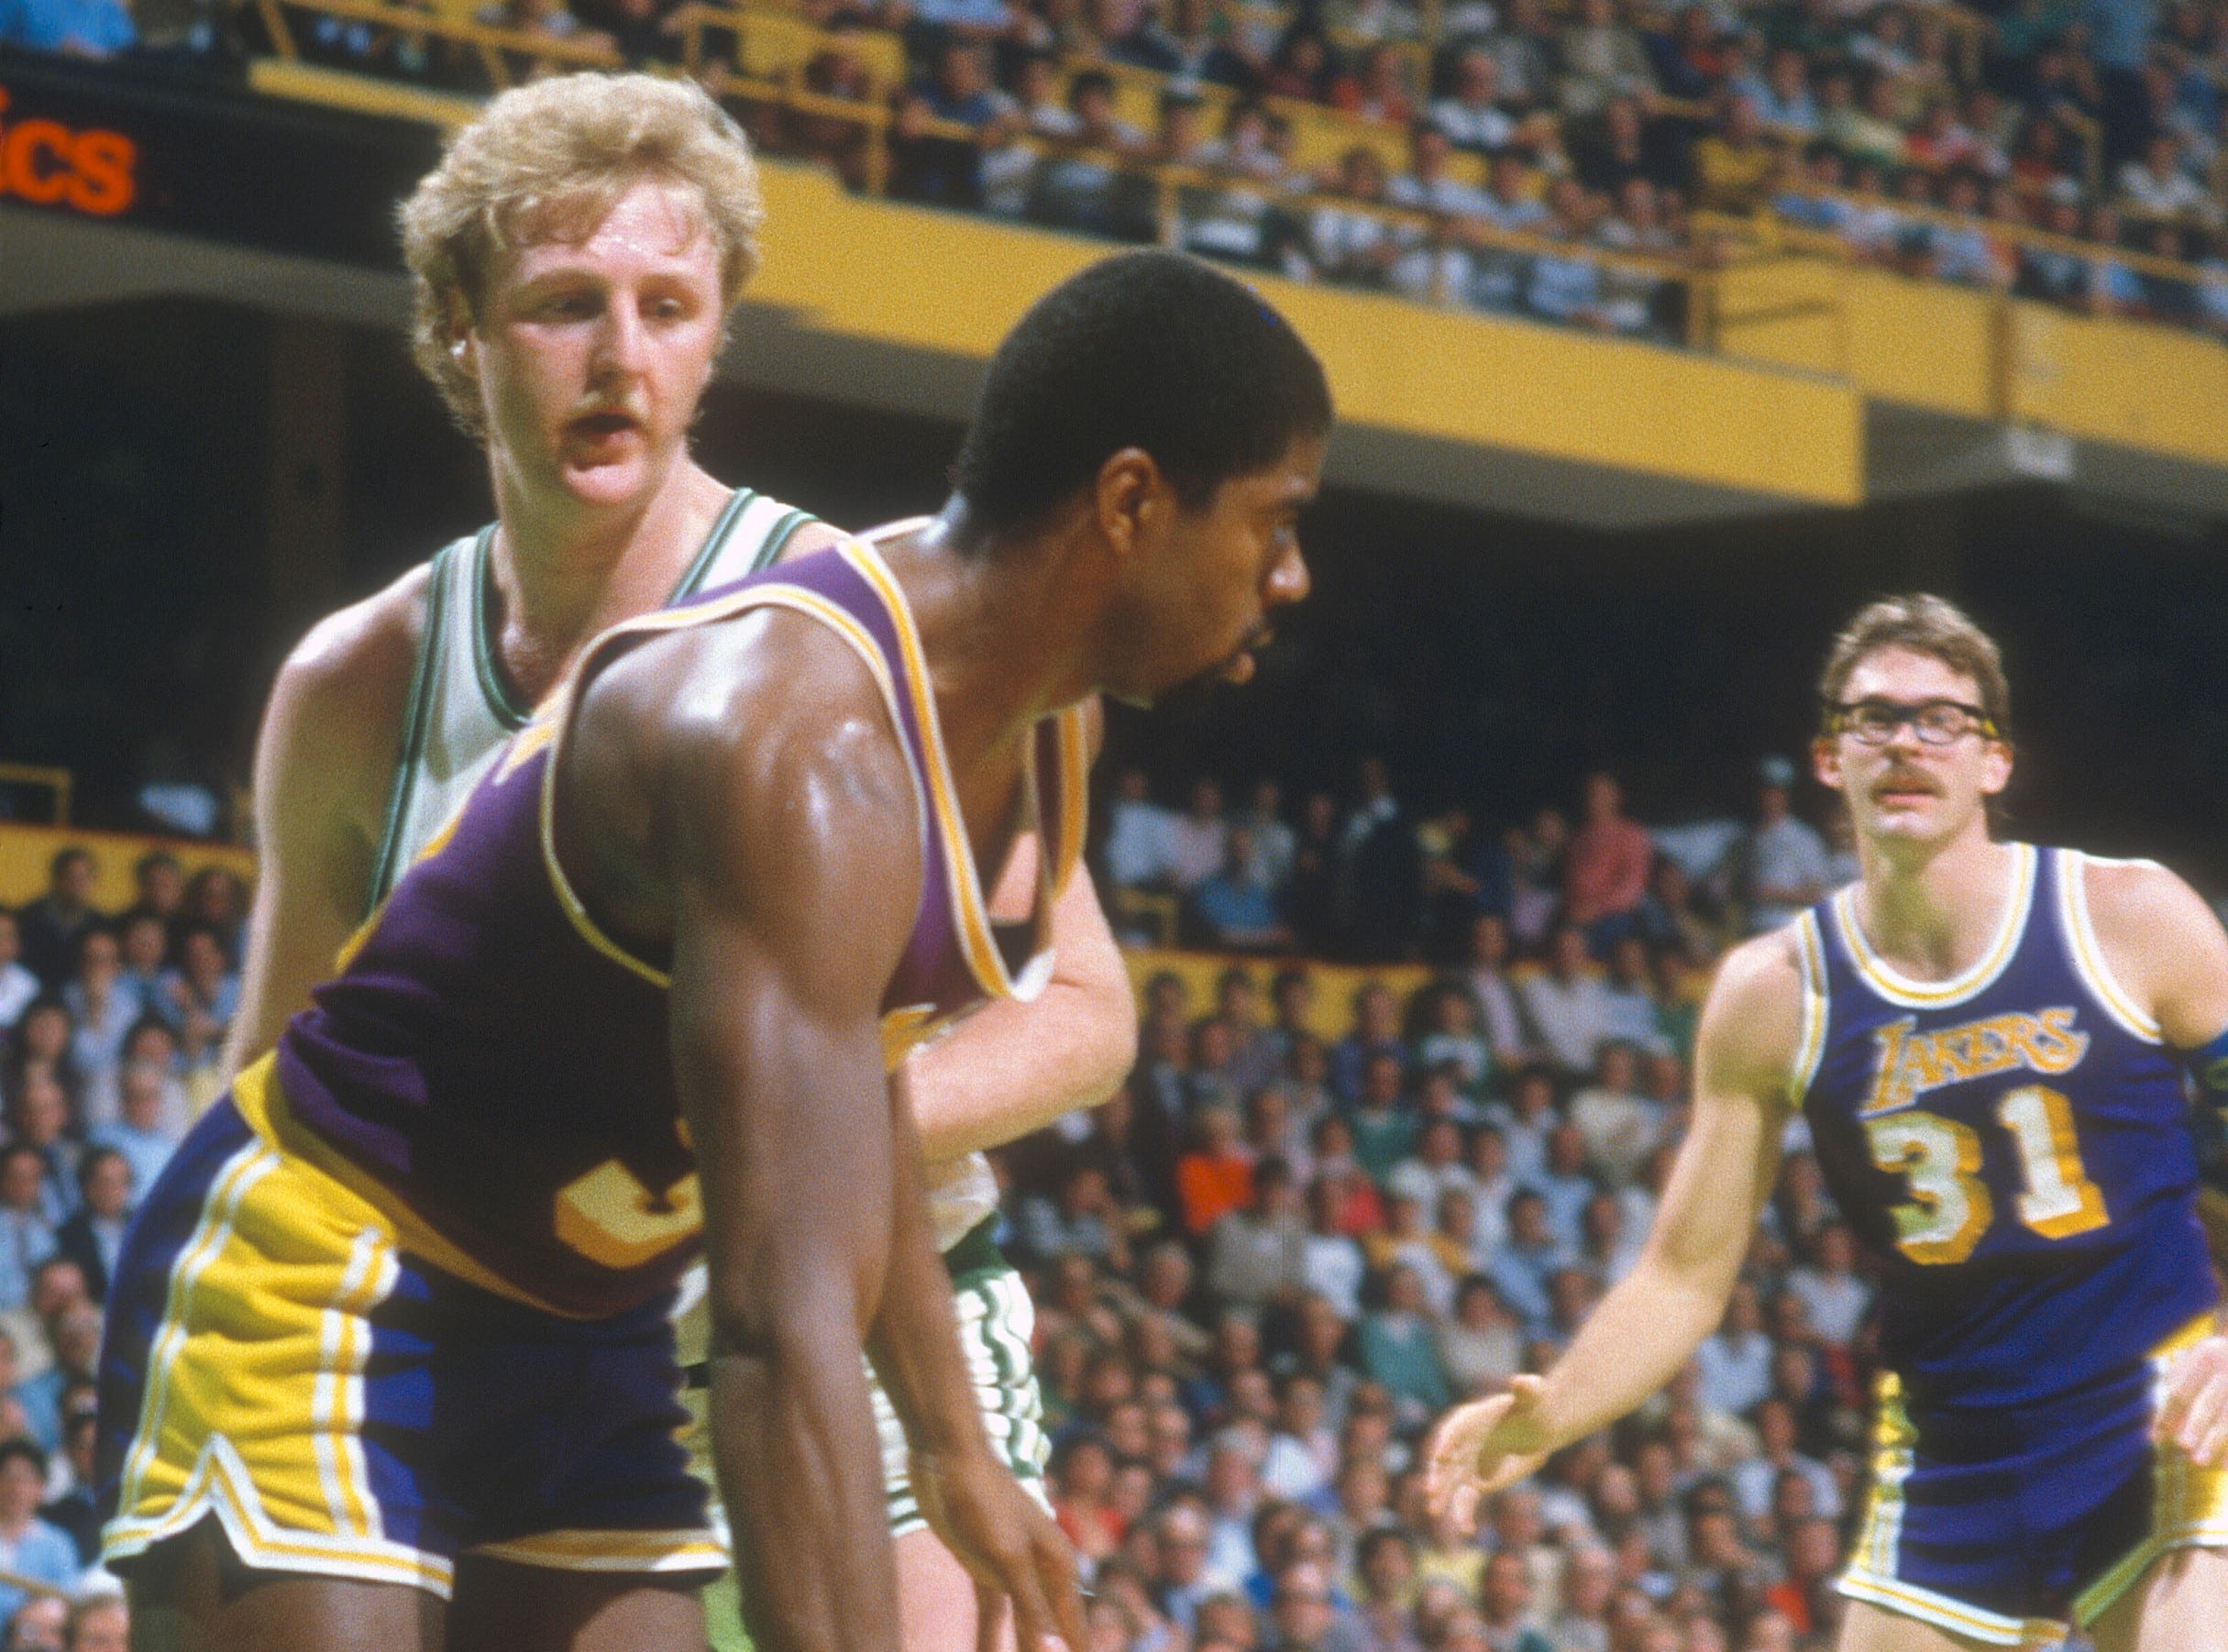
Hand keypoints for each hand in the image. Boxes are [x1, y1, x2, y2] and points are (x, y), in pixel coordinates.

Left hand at [910, 1445, 1083, 1651]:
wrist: (947, 1454)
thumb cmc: (982, 1499)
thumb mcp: (1006, 1556)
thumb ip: (1031, 1606)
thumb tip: (1055, 1651)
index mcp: (1057, 1566)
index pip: (1073, 1628)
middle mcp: (1042, 1570)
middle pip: (1052, 1630)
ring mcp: (1012, 1569)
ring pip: (1023, 1626)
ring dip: (1021, 1651)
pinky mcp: (984, 1567)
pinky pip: (993, 1615)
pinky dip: (990, 1639)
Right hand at [1423, 1374, 1555, 1533]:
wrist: (1539, 1428)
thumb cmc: (1534, 1406)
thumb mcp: (1534, 1395)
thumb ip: (1527, 1389)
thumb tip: (1521, 1382)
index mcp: (1470, 1419)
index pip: (1453, 1431)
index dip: (1447, 1443)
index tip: (1441, 1457)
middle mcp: (1463, 1443)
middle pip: (1446, 1460)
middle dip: (1437, 1476)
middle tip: (1432, 1491)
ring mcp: (1467, 1464)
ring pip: (1451, 1482)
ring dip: (1443, 1496)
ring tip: (1435, 1512)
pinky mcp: (1477, 1482)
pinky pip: (1466, 1499)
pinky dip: (1463, 1513)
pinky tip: (1466, 1529)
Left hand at [2154, 1333, 2227, 1467]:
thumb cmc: (2212, 1362)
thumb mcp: (2192, 1366)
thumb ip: (2174, 1396)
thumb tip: (2157, 1433)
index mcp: (2206, 1357)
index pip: (2181, 1391)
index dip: (2166, 1414)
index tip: (2156, 1437)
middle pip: (2209, 1404)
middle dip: (2196, 1426)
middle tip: (2183, 1446)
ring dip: (2215, 1442)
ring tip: (2199, 1462)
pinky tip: (2224, 1467)